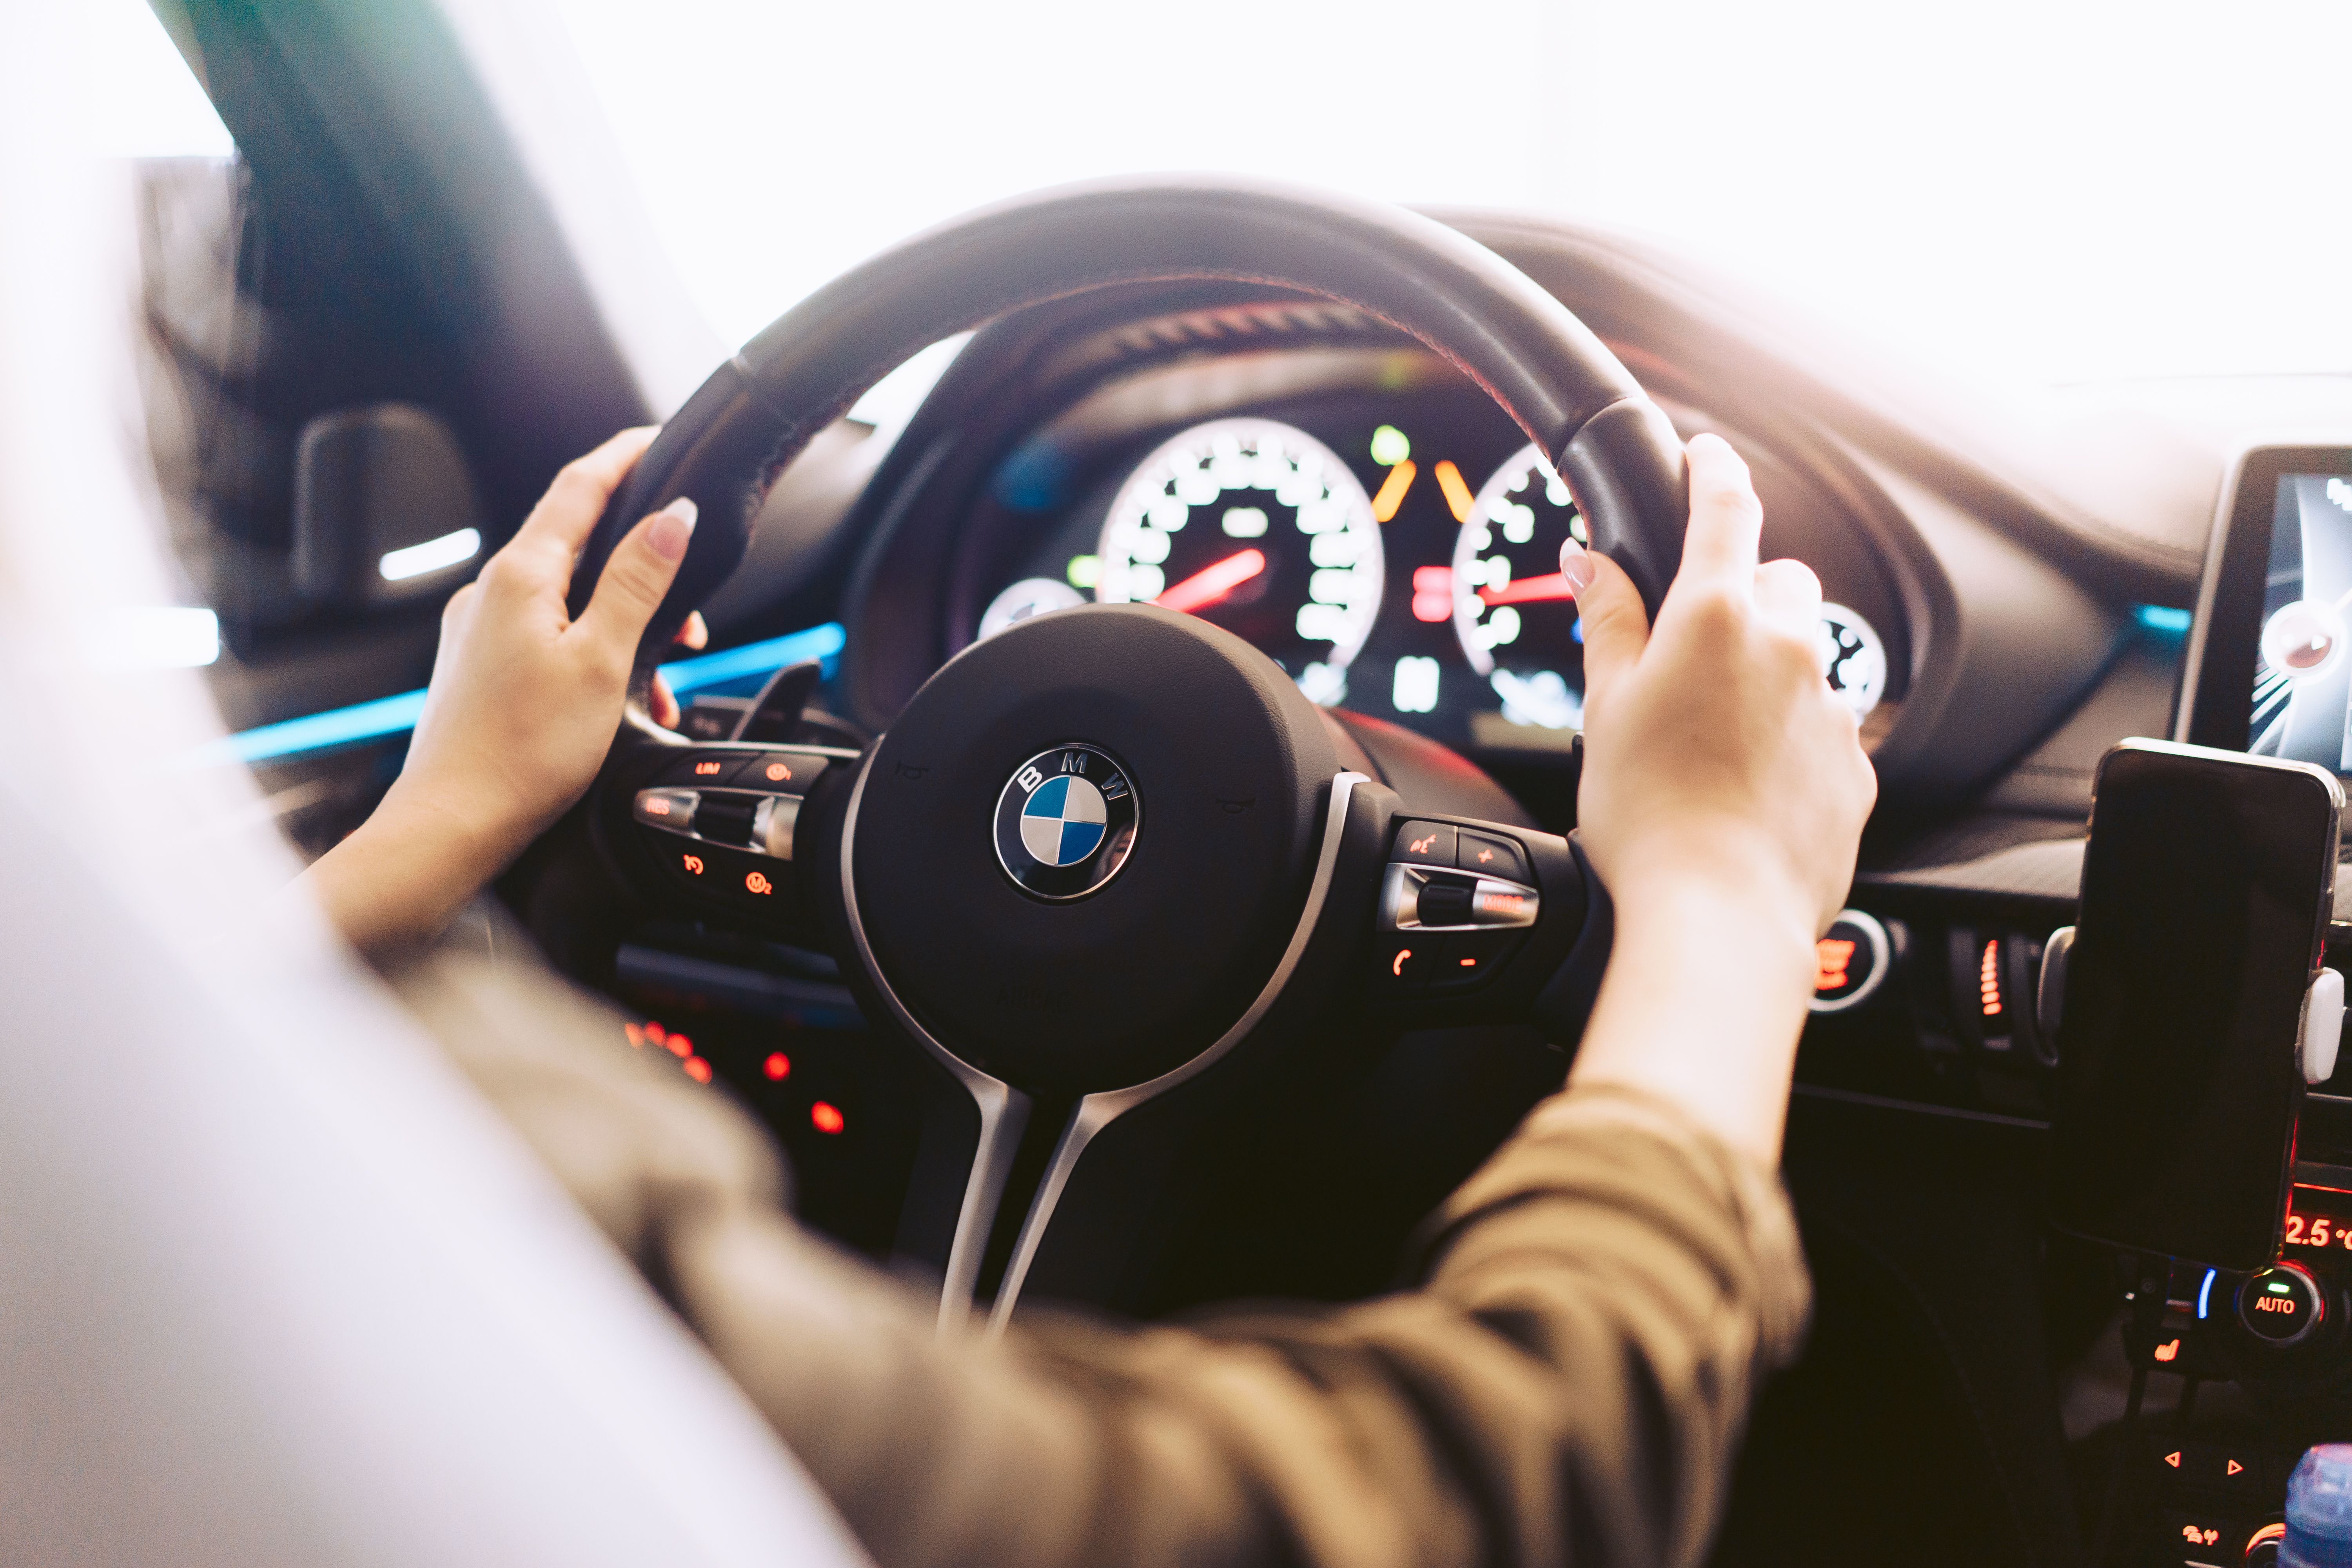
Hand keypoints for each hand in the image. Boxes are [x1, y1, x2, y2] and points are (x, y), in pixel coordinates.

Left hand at [303, 427, 701, 952]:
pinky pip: (549, 636)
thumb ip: (638, 581)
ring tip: (662, 676)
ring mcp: (480, 628)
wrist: (453, 823)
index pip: (581, 485)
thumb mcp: (603, 660)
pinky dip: (595, 653)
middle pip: (579, 543)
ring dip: (626, 623)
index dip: (627, 455)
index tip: (663, 438)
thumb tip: (672, 517)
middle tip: (695, 606)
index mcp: (520, 575)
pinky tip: (621, 700)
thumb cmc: (524, 751)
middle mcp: (490, 591)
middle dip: (644, 564)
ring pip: (570, 598)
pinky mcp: (480, 664)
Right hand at [1558, 433, 1876, 1161]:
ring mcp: (1832, 707)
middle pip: (1781, 581)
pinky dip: (1792, 735)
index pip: (1726, 505)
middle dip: (1744, 595)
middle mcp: (1790, 647)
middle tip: (1691, 647)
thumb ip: (1608, 621)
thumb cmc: (1647, 818)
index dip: (1713, 467)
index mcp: (1717, 618)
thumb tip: (1592, 562)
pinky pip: (1826, 725)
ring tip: (1716, 734)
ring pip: (1808, 655)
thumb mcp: (1604, 707)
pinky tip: (1748, 781)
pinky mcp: (1856, 766)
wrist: (1717, 915)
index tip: (1705, 454)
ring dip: (1770, 671)